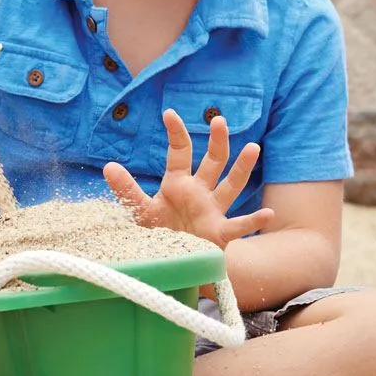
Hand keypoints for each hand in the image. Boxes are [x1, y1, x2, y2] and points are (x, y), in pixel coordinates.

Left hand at [103, 108, 273, 247]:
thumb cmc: (161, 234)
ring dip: (242, 168)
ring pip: (231, 185)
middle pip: (213, 161)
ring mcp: (213, 211)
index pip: (180, 152)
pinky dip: (254, 221)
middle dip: (217, 141)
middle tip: (219, 120)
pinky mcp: (220, 234)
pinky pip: (239, 226)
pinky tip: (267, 214)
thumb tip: (108, 165)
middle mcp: (200, 192)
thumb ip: (127, 189)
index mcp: (179, 183)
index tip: (168, 113)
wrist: (175, 263)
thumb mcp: (141, 211)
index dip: (176, 133)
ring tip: (253, 148)